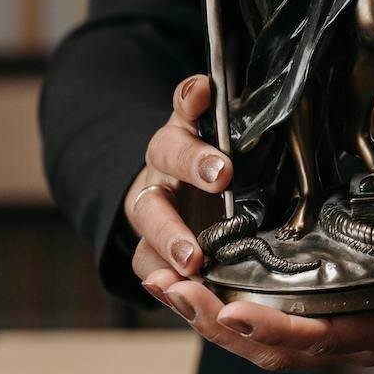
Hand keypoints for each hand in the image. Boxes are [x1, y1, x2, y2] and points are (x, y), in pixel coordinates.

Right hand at [124, 75, 232, 283]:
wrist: (175, 174)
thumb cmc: (203, 145)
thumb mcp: (201, 119)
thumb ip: (199, 104)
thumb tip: (203, 83)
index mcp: (170, 150)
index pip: (175, 148)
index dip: (196, 158)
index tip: (224, 171)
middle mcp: (155, 187)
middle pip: (154, 208)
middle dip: (174, 226)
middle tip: (198, 246)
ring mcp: (152, 223)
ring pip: (148, 244)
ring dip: (168, 257)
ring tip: (190, 270)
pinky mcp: (154, 252)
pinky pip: (150, 268)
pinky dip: (161, 280)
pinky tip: (177, 290)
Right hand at [127, 79, 373, 290]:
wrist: (192, 204)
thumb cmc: (241, 168)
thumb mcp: (274, 143)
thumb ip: (317, 126)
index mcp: (198, 128)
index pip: (191, 101)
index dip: (195, 95)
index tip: (207, 89)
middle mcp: (170, 161)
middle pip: (168, 151)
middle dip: (193, 162)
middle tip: (222, 176)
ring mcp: (155, 202)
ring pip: (147, 211)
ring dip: (168, 232)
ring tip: (193, 257)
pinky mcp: (150, 245)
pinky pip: (144, 260)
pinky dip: (157, 274)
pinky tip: (173, 287)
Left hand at [143, 227, 373, 372]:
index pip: (318, 339)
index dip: (269, 328)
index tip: (224, 308)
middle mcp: (362, 336)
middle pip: (274, 347)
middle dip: (215, 322)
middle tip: (167, 285)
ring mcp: (352, 327)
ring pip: (269, 337)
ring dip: (214, 315)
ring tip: (166, 281)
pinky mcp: (349, 310)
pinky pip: (283, 317)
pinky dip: (240, 302)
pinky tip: (214, 277)